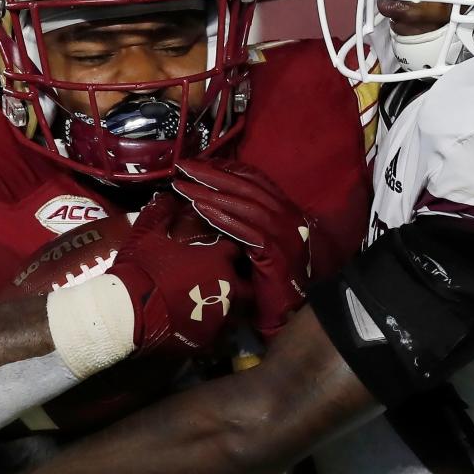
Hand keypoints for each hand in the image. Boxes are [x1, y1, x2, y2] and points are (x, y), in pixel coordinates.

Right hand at [108, 193, 247, 355]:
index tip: (219, 248)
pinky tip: (198, 325)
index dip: (229, 248)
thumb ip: (161, 213)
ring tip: (211, 304)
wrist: (126, 312)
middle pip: (248, 284)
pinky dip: (211, 329)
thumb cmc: (140, 268)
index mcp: (217, 260)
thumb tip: (167, 195)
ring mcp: (219, 316)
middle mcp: (227, 287)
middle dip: (240, 281)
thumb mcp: (146, 234)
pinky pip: (218, 335)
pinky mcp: (208, 340)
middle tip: (223, 279)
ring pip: (236, 310)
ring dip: (227, 305)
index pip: (237, 249)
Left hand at [174, 159, 311, 337]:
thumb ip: (246, 221)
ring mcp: (285, 233)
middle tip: (183, 166)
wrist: (289, 310)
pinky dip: (222, 218)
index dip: (225, 168)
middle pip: (245, 186)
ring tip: (184, 186)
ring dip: (210, 193)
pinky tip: (200, 209)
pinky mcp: (276, 253)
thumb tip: (213, 201)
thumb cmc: (269, 278)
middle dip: (211, 174)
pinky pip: (246, 230)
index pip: (254, 179)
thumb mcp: (260, 242)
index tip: (198, 162)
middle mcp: (288, 216)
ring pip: (244, 205)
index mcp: (286, 209)